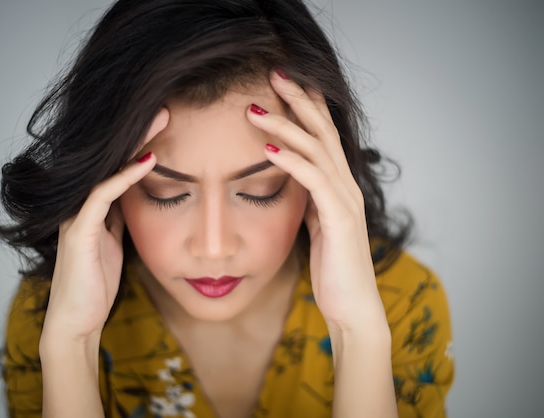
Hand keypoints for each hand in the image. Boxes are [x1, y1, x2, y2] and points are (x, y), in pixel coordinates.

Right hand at [42, 108, 168, 342]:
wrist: (77, 320)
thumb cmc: (97, 284)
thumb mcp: (115, 244)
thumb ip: (120, 220)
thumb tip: (139, 200)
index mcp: (93, 208)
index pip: (118, 166)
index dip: (141, 144)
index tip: (168, 125)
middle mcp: (83, 205)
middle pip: (111, 158)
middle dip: (140, 132)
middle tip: (167, 108)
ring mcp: (78, 215)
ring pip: (106, 167)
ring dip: (136, 142)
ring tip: (162, 119)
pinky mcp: (80, 230)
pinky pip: (103, 194)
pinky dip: (126, 176)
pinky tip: (149, 160)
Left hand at [246, 72, 386, 331]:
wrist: (352, 307)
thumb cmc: (333, 268)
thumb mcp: (318, 225)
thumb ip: (310, 199)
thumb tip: (292, 180)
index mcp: (339, 185)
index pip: (323, 135)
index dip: (305, 106)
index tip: (281, 83)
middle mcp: (347, 185)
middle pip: (323, 130)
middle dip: (298, 100)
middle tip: (273, 73)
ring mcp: (346, 200)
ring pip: (317, 150)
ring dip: (285, 126)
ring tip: (255, 109)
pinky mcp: (340, 219)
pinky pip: (314, 182)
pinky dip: (291, 162)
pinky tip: (267, 149)